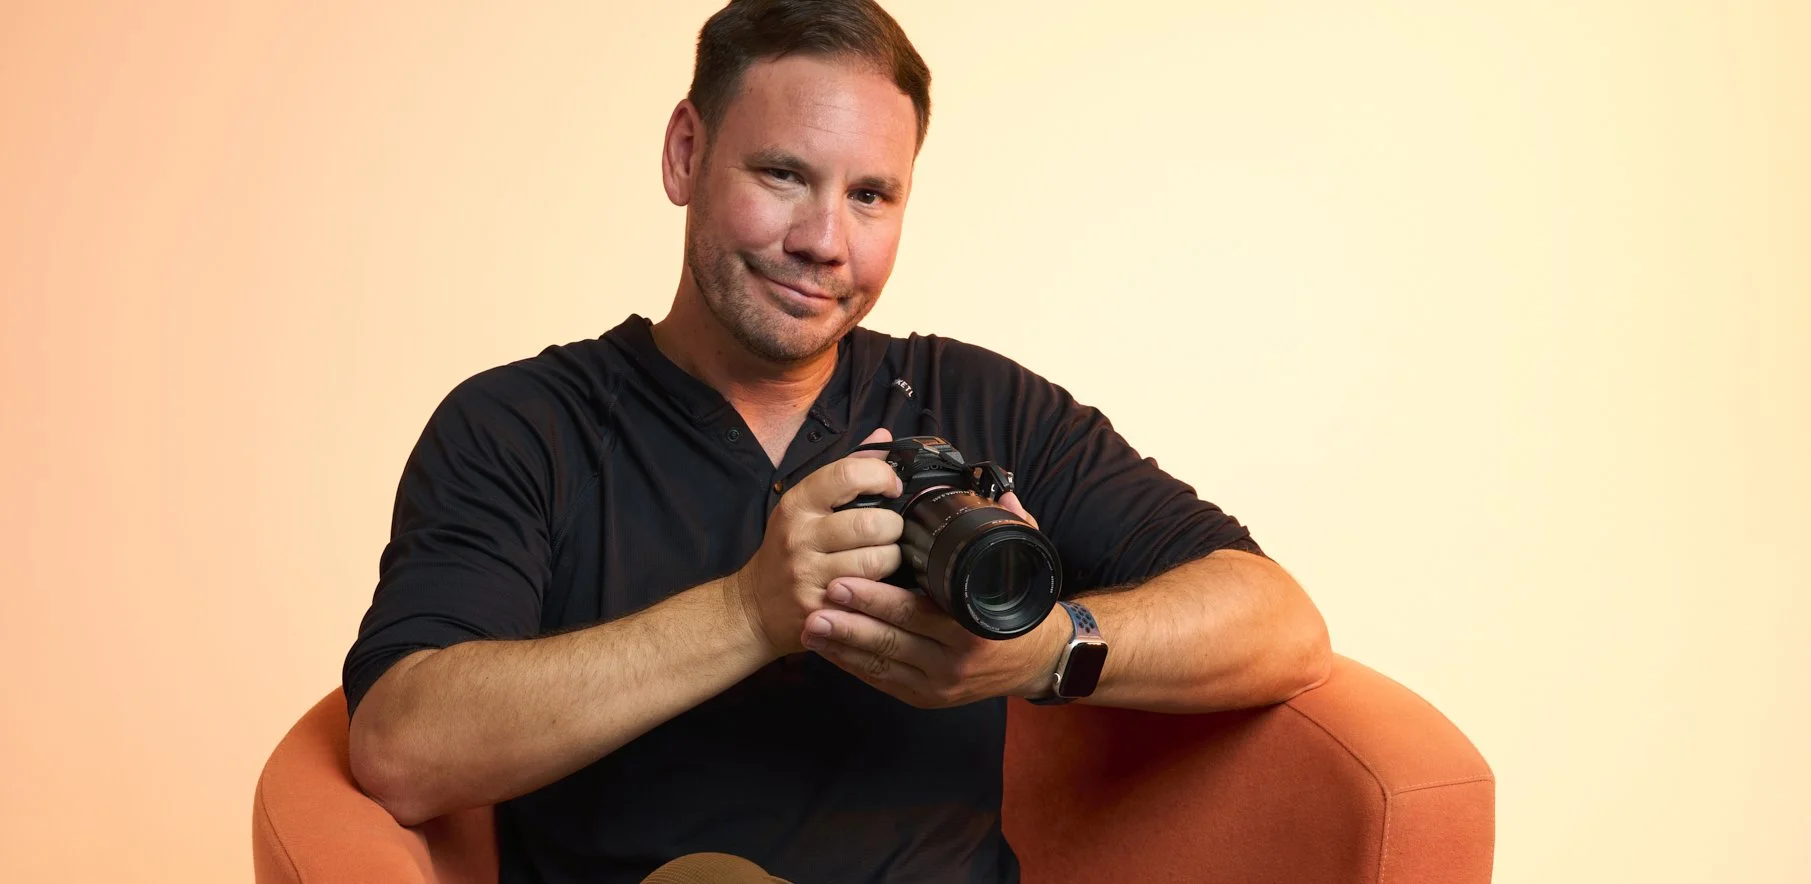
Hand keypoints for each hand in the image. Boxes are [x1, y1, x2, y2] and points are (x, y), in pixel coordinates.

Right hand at [730, 428, 904, 658]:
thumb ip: (846, 470)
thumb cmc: (787, 549)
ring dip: (892, 559)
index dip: (882, 476)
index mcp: (798, 503)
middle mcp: (800, 536)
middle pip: (871, 523)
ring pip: (876, 561)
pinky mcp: (820, 608)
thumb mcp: (807, 504)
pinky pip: (869, 594)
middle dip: (894, 527)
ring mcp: (808, 575)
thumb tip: (884, 438)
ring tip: (884, 558)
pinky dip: (883, 588)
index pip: (848, 474)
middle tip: (891, 532)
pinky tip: (876, 584)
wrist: (753, 606)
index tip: (892, 487)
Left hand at [801, 488, 1067, 706]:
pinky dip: (853, 665)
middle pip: (891, 640)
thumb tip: (1005, 494)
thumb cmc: (1026, 613)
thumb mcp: (1028, 570)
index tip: (843, 582)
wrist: (1039, 663)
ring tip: (809, 625)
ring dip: (841, 646)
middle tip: (815, 602)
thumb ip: (1016, 529)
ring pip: (881, 665)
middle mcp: (955, 661)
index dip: (877, 600)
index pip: (917, 613)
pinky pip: (882, 681)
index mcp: (974, 628)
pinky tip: (828, 648)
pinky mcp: (925, 698)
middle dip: (849, 622)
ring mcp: (938, 685)